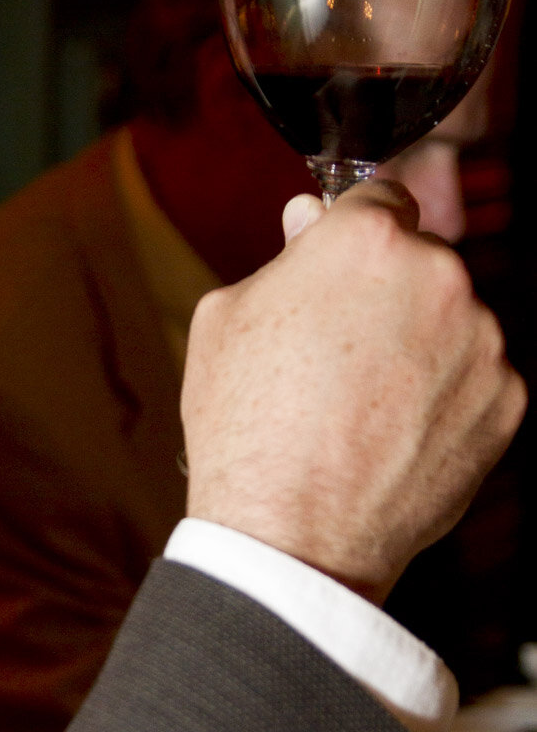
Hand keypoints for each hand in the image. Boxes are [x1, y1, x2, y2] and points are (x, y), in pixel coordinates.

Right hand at [181, 180, 525, 604]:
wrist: (291, 534)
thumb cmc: (246, 428)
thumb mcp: (226, 319)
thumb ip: (282, 257)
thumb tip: (308, 223)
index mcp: (367, 241)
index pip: (380, 197)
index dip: (353, 234)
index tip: (341, 265)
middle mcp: (439, 277)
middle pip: (421, 262)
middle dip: (386, 295)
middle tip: (336, 352)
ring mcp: (481, 342)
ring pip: (452, 323)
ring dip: (420, 347)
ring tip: (361, 404)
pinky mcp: (506, 402)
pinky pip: (474, 381)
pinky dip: (444, 400)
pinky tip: (392, 432)